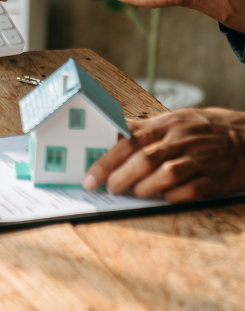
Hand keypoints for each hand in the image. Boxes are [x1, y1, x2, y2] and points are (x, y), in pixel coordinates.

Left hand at [82, 107, 244, 202]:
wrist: (242, 136)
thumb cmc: (195, 131)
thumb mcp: (168, 122)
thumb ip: (140, 131)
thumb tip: (106, 140)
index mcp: (164, 124)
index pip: (128, 141)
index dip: (106, 160)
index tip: (90, 178)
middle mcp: (179, 139)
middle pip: (144, 158)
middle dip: (121, 177)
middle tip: (110, 188)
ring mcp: (199, 158)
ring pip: (167, 173)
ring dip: (145, 187)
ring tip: (135, 193)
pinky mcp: (216, 177)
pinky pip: (193, 189)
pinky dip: (174, 196)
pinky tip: (164, 198)